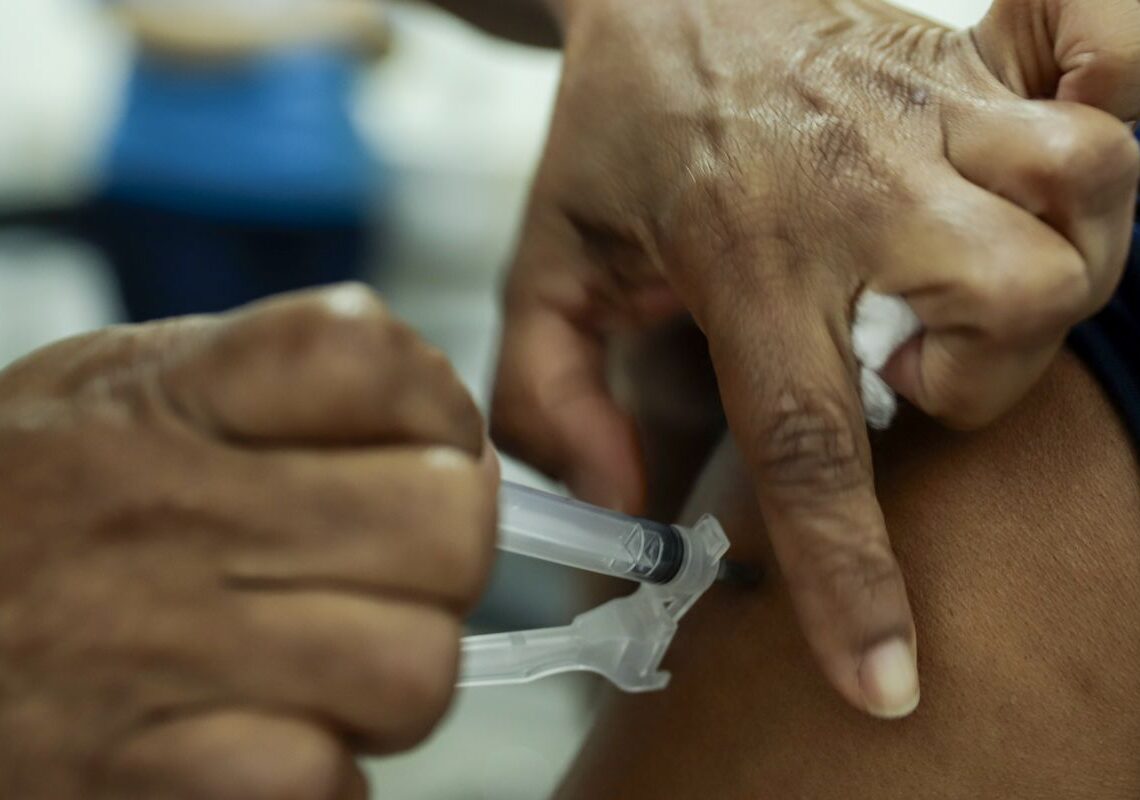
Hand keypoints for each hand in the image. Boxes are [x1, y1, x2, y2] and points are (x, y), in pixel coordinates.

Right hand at [0, 285, 497, 798]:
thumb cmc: (34, 501)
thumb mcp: (128, 387)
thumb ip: (284, 384)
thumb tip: (453, 439)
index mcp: (172, 393)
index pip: (376, 357)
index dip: (438, 409)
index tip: (423, 447)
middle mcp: (168, 510)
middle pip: (445, 524)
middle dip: (448, 555)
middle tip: (395, 571)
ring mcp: (152, 647)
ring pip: (414, 666)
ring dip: (400, 674)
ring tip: (337, 663)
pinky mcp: (141, 773)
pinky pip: (322, 780)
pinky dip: (326, 772)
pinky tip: (279, 740)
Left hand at [492, 0, 1139, 716]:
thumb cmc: (609, 134)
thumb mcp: (543, 269)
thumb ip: (544, 396)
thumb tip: (616, 500)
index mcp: (739, 248)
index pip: (810, 440)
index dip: (853, 576)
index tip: (889, 679)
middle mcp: (854, 179)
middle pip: (1011, 307)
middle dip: (984, 380)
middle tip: (907, 363)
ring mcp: (927, 108)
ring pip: (1085, 201)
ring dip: (1051, 276)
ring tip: (958, 285)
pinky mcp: (968, 61)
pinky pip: (1109, 72)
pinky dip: (1112, 121)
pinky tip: (1039, 168)